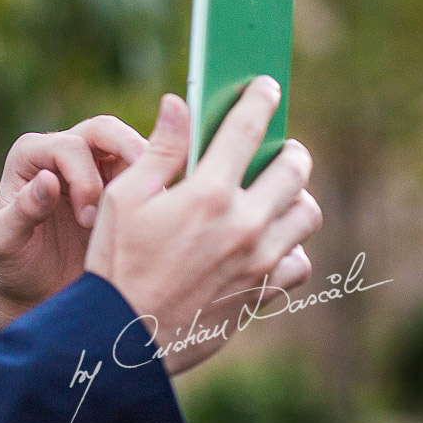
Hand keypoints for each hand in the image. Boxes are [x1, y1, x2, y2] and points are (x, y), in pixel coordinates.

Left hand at [0, 115, 147, 328]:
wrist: (36, 289)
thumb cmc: (13, 263)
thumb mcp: (6, 242)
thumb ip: (23, 211)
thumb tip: (48, 179)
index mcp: (30, 156)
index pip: (68, 147)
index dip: (85, 179)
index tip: (87, 220)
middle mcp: (61, 151)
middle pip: (104, 131)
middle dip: (130, 149)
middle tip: (147, 185)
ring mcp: (93, 166)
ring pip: (130, 147)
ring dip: (148, 169)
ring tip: (156, 202)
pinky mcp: (118, 186)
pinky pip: (144, 173)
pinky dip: (156, 185)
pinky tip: (164, 210)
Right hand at [84, 77, 322, 374]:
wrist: (126, 336)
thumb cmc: (116, 262)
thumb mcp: (124, 198)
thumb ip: (159, 150)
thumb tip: (178, 104)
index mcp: (208, 192)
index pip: (245, 129)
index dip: (258, 100)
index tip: (266, 86)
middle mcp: (244, 223)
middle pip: (293, 169)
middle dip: (287, 150)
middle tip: (278, 147)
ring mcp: (260, 260)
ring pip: (305, 214)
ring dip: (293, 197)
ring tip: (271, 195)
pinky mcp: (264, 292)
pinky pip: (298, 261)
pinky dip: (289, 248)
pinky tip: (265, 243)